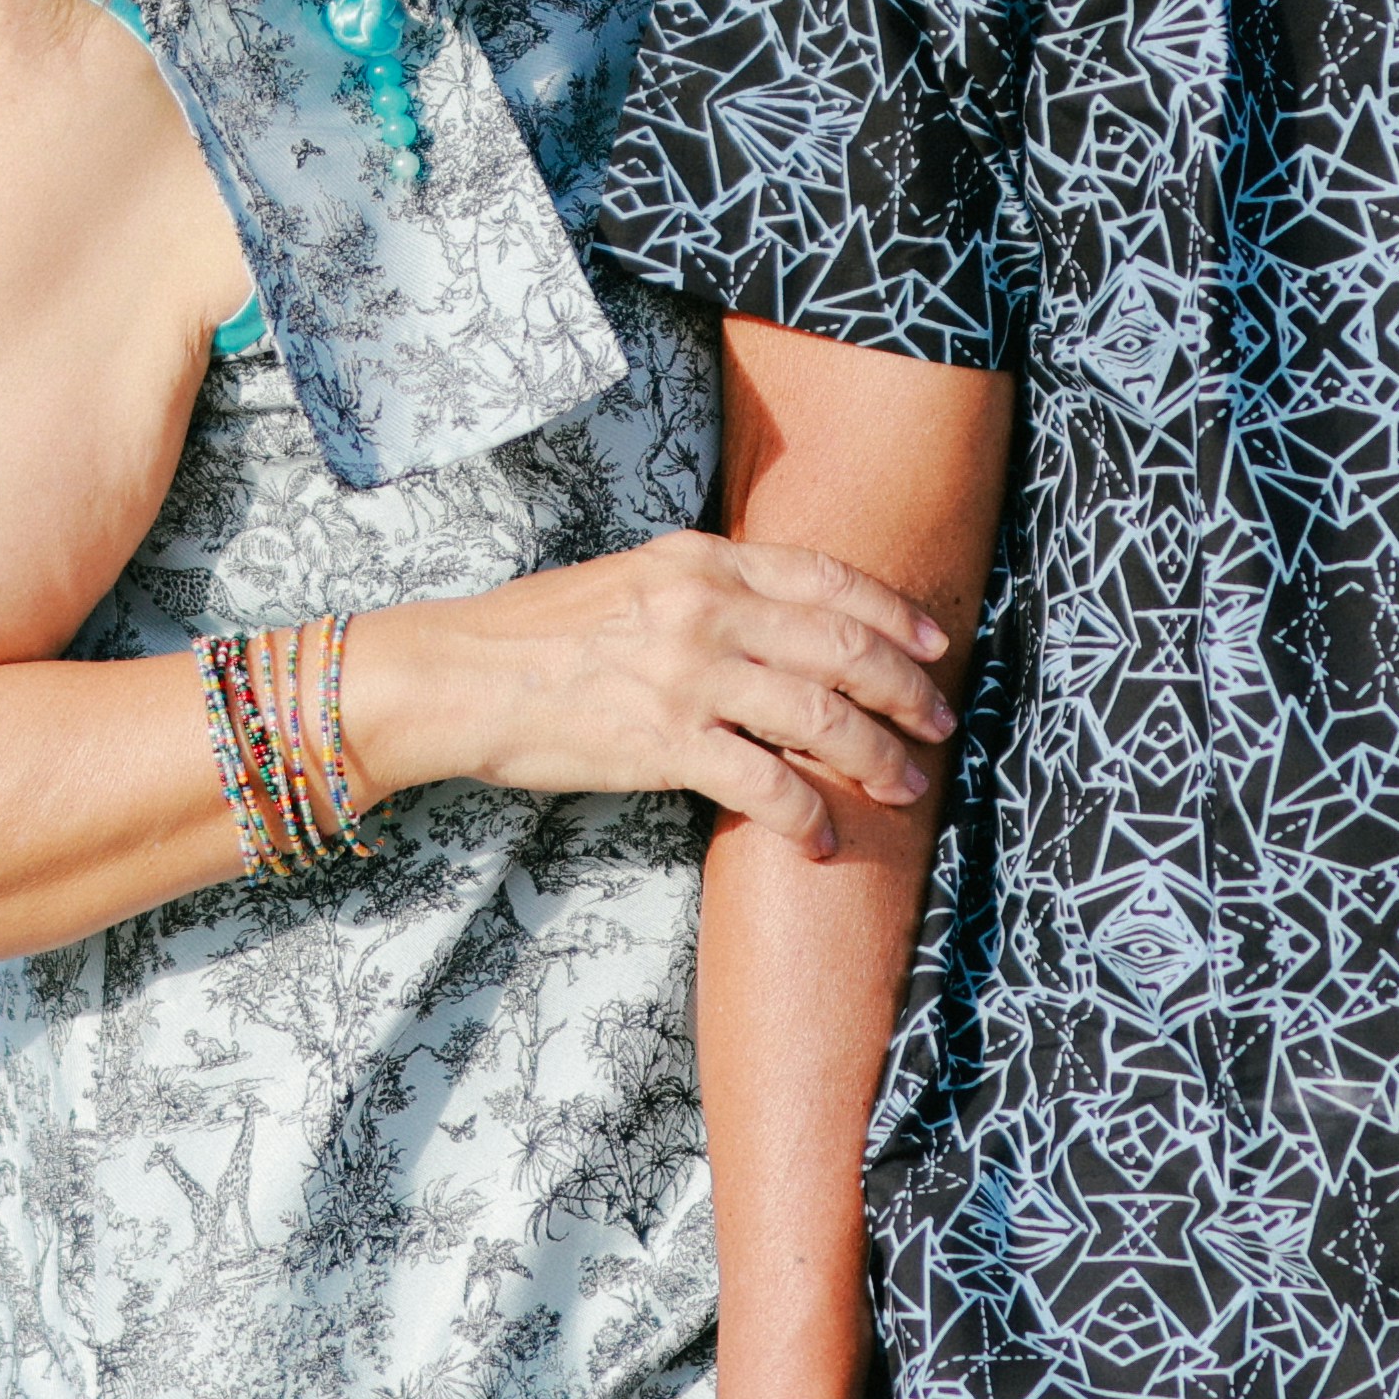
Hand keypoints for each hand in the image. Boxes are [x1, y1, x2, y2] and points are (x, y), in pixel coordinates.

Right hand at [369, 533, 950, 858]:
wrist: (459, 675)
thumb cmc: (538, 633)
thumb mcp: (634, 578)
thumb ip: (708, 588)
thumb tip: (781, 619)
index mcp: (703, 559)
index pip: (828, 577)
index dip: (895, 613)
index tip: (934, 644)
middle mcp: (707, 607)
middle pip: (844, 645)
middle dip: (906, 689)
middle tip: (939, 723)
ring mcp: (690, 674)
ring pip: (822, 716)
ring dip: (877, 756)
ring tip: (904, 785)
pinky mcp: (666, 740)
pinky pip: (766, 783)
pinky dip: (807, 816)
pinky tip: (821, 838)